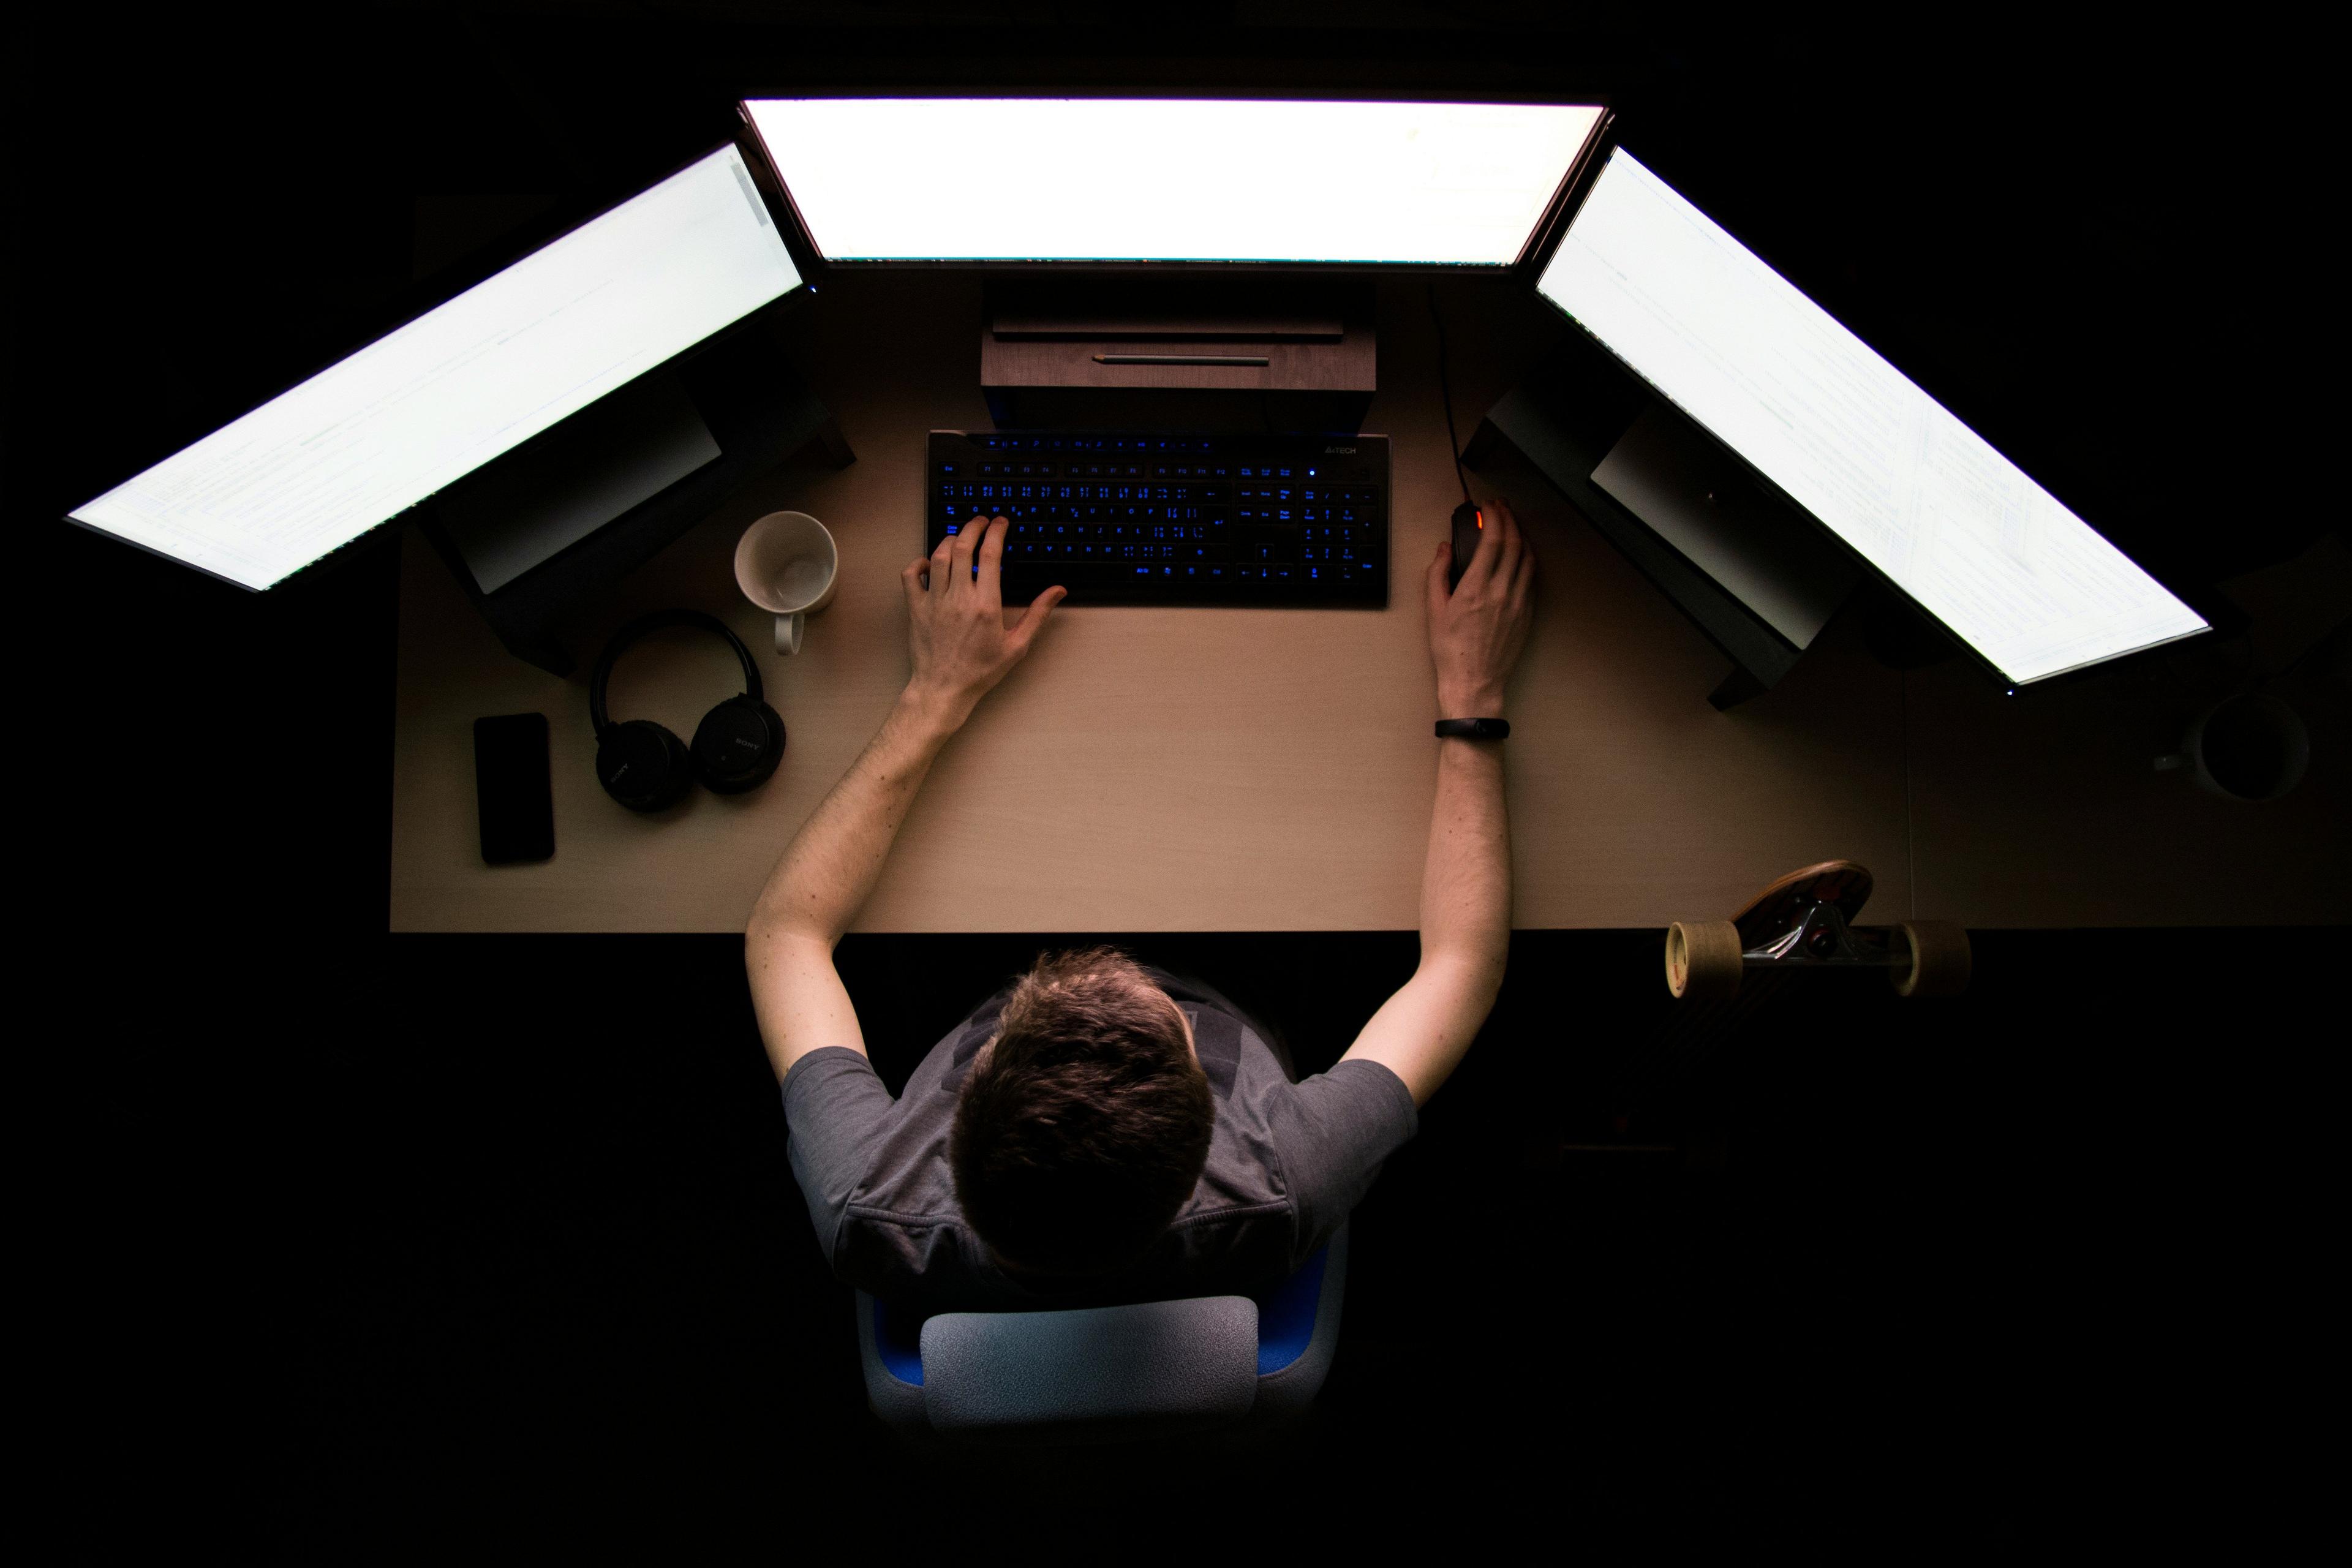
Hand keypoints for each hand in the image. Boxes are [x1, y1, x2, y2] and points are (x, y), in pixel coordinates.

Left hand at [901, 516, 1065, 725]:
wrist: (943, 690)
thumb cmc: (980, 672)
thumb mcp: (1017, 645)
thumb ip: (1037, 614)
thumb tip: (1057, 591)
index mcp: (985, 605)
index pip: (990, 554)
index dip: (996, 531)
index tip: (1000, 522)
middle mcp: (959, 598)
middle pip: (962, 546)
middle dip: (973, 526)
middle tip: (981, 520)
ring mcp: (934, 602)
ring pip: (938, 556)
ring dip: (949, 539)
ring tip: (959, 536)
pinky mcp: (916, 609)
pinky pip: (910, 575)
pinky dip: (918, 562)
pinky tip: (929, 563)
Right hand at [1426, 497, 1534, 715]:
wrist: (1474, 682)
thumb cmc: (1450, 650)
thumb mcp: (1434, 610)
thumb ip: (1437, 574)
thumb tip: (1443, 549)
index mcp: (1475, 588)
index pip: (1492, 541)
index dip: (1494, 517)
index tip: (1489, 507)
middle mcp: (1501, 591)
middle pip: (1514, 543)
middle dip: (1509, 519)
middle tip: (1502, 509)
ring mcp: (1518, 602)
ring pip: (1528, 558)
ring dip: (1522, 536)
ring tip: (1513, 525)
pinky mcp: (1527, 613)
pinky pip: (1532, 578)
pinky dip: (1528, 559)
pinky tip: (1522, 554)